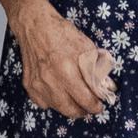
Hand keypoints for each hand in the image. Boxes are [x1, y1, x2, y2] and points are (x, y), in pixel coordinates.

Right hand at [13, 3, 119, 120]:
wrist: (35, 26)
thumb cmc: (63, 34)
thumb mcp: (87, 48)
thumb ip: (97, 69)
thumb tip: (108, 88)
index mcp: (68, 68)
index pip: (86, 99)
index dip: (96, 106)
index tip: (100, 105)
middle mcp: (51, 80)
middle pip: (71, 110)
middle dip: (84, 111)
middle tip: (90, 107)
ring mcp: (38, 84)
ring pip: (58, 108)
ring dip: (70, 108)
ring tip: (77, 102)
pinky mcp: (29, 85)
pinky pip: (44, 103)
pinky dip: (53, 102)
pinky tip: (59, 93)